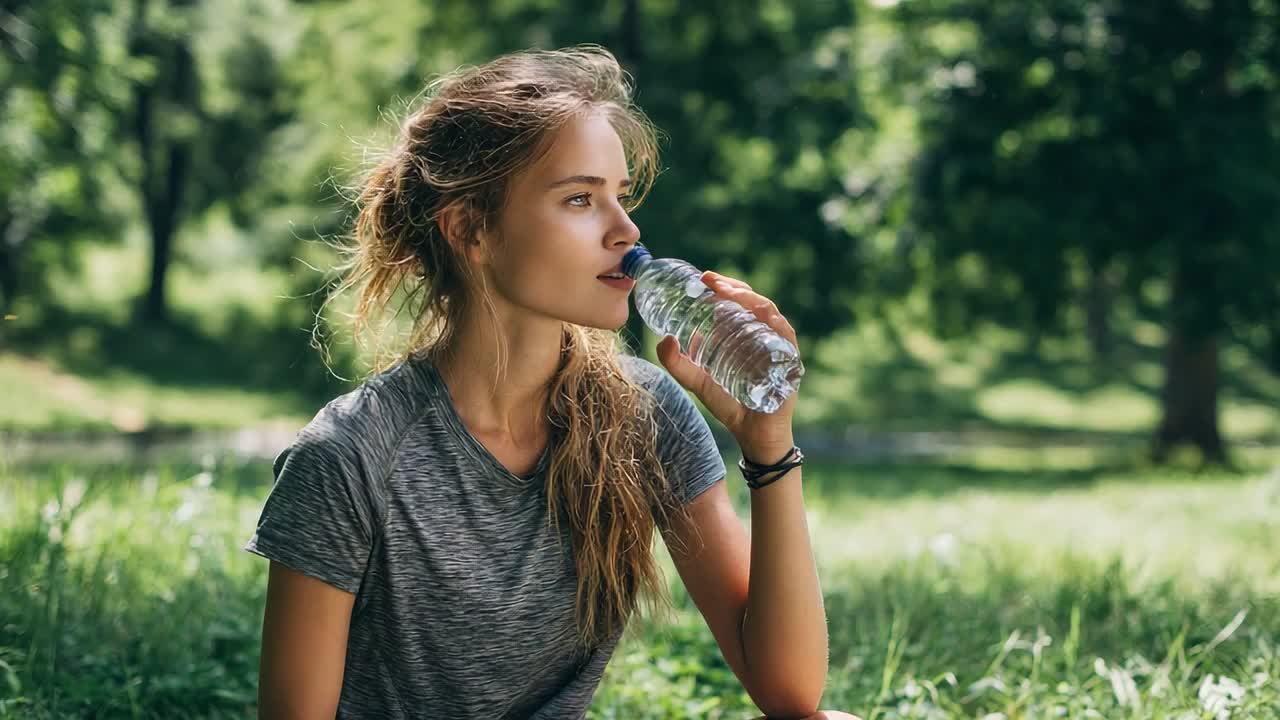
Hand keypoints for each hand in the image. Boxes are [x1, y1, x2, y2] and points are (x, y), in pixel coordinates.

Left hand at [655, 270, 799, 460]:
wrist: (752, 435)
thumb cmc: (729, 406)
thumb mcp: (697, 382)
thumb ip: (678, 364)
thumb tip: (664, 338)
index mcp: (744, 334)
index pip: (737, 302)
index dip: (723, 286)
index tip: (703, 279)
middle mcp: (763, 336)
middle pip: (752, 301)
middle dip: (733, 286)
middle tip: (710, 281)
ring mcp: (778, 347)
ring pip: (768, 313)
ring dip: (749, 298)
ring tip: (727, 293)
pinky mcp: (790, 362)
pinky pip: (787, 336)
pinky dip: (775, 323)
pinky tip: (762, 314)